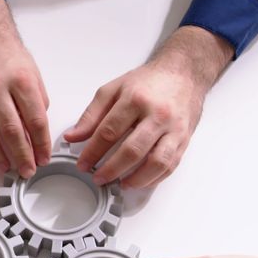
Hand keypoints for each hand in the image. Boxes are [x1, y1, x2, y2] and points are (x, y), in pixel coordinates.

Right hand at [0, 0, 50, 177]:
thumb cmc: (11, 59)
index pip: (35, 120)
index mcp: (21, 82)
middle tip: (27, 170)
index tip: (44, 157)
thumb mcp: (34, 77)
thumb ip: (36, 106)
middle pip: (11, 130)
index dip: (41, 144)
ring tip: (6, 166)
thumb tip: (37, 137)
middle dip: (21, 155)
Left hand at [64, 26, 230, 189]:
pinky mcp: (184, 139)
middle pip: (132, 150)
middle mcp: (157, 114)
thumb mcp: (113, 90)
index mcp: (135, 99)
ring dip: (136, 179)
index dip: (92, 152)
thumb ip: (91, 115)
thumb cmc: (148, 82)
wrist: (183, 74)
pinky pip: (170, 165)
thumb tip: (72, 137)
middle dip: (111, 169)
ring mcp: (174, 129)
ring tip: (121, 184)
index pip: (108, 132)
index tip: (82, 164)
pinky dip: (154, 178)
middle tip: (98, 178)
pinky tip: (140, 181)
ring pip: (156, 162)